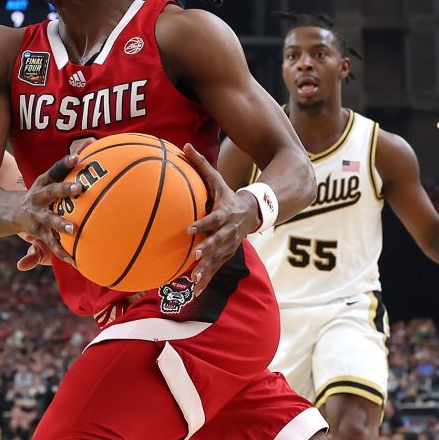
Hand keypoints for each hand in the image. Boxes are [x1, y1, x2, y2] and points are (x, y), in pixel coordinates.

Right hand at [10, 153, 82, 264]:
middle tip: (80, 188)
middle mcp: (39, 196)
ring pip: (50, 219)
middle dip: (65, 189)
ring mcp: (37, 215)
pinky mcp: (37, 232)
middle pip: (52, 191)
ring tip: (74, 229)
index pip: (55, 169)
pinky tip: (74, 260)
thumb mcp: (50, 179)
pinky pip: (51, 242)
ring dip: (61, 224)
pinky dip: (62, 251)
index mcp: (44, 182)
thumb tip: (93, 141)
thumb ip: (70, 164)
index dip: (65, 163)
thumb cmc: (41, 193)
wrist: (10, 211)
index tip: (78, 156)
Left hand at [181, 143, 257, 292]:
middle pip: (218, 241)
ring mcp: (229, 245)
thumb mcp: (217, 180)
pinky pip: (216, 269)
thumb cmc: (228, 195)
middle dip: (208, 248)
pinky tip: (195, 293)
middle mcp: (229, 231)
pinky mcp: (227, 255)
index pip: (214, 219)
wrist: (254, 212)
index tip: (189, 228)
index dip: (203, 223)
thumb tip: (184, 145)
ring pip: (218, 258)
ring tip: (194, 280)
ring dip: (206, 269)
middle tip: (195, 254)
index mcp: (226, 213)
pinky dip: (207, 280)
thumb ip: (201, 165)